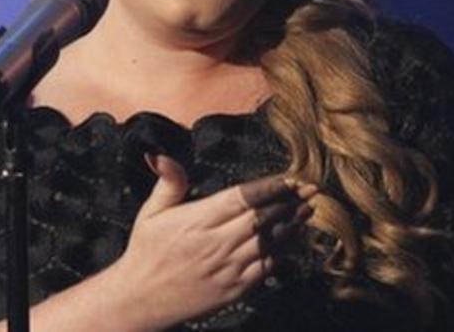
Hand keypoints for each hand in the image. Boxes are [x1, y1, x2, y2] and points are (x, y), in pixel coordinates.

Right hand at [107, 153, 317, 330]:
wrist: (140, 299)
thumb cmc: (146, 252)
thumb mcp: (151, 213)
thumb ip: (168, 182)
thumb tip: (163, 155)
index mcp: (198, 220)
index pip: (243, 197)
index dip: (271, 186)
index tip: (291, 178)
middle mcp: (216, 243)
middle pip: (262, 217)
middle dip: (290, 202)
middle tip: (312, 189)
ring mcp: (227, 268)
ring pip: (269, 242)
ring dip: (291, 224)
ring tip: (308, 209)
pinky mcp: (233, 289)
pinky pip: (265, 268)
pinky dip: (281, 253)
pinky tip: (292, 240)